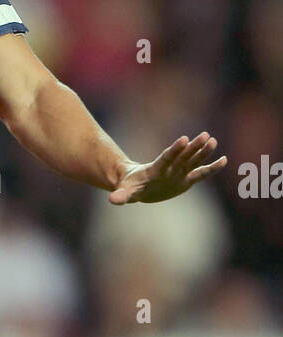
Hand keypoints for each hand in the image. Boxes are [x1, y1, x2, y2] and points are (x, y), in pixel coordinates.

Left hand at [108, 133, 226, 204]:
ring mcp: (179, 172)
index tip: (184, 139)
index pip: (166, 158)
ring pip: (193, 161)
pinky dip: (211, 168)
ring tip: (213, 141)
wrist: (138, 185)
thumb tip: (113, 201)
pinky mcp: (186, 179)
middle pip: (183, 156)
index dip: (175, 149)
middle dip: (194, 147)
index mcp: (156, 169)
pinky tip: (224, 160)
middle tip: (205, 136)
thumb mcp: (125, 192)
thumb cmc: (130, 187)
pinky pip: (201, 173)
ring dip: (203, 152)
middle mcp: (170, 168)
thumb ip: (121, 196)